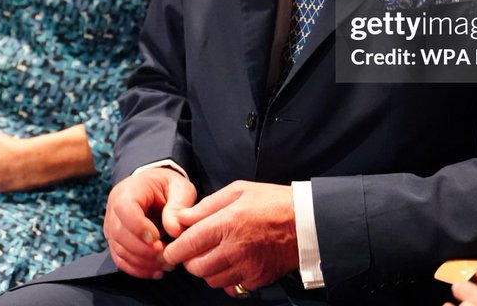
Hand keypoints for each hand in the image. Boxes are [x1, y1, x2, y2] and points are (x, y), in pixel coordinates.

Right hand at [104, 167, 196, 278]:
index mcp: (128, 191)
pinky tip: (156, 272)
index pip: (125, 209)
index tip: (159, 239)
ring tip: (167, 265)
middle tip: (167, 256)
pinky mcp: (115, 242)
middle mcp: (113, 209)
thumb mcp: (179, 187)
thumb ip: (178, 205)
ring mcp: (111, 227)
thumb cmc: (167, 186)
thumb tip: (174, 231)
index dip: (140, 227)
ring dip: (144, 263)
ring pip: (120, 250)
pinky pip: (121, 260)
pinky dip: (138, 269)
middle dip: (144, 250)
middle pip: (120, 234)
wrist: (154, 187)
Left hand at [163, 180, 297, 296]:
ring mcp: (247, 267)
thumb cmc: (272, 201)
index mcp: (227, 223)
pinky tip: (231, 263)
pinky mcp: (257, 279)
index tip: (169, 250)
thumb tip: (181, 218)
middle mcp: (234, 249)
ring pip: (211, 280)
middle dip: (189, 261)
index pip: (188, 245)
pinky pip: (231, 286)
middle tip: (193, 251)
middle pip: (196, 267)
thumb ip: (206, 206)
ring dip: (207, 270)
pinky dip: (226, 278)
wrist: (306, 222)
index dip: (174, 250)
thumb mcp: (238, 190)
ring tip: (214, 255)